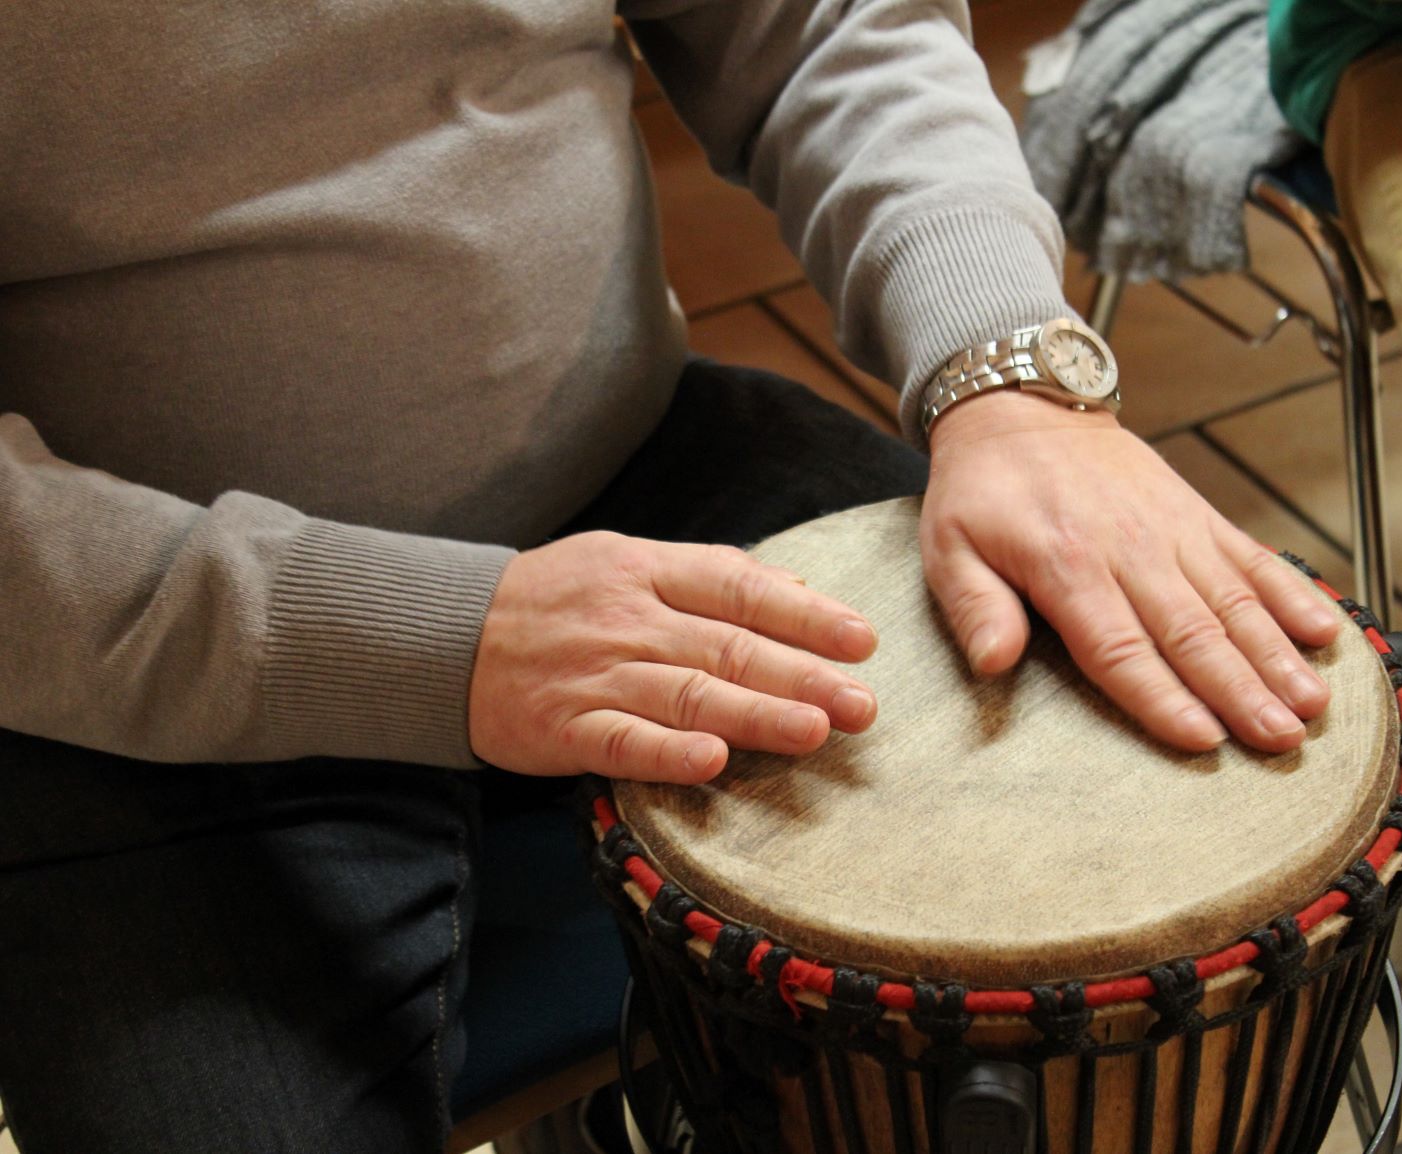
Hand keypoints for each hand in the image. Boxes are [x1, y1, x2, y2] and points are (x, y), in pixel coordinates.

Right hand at [469, 533, 879, 780]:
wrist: (442, 635)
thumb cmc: (555, 599)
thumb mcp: (628, 562)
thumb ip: (710, 575)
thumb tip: (798, 587)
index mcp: (648, 571)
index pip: (740, 589)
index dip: (806, 615)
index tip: (862, 641)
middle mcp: (628, 620)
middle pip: (727, 646)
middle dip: (802, 675)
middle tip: (862, 704)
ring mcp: (595, 675)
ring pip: (687, 694)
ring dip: (755, 714)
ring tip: (815, 732)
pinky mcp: (564, 728)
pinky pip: (621, 743)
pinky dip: (667, 755)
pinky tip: (712, 764)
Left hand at [921, 391, 1339, 752]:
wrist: (1023, 406)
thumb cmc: (983, 489)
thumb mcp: (949, 546)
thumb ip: (975, 606)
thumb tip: (993, 662)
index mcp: (1067, 567)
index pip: (1121, 648)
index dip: (1163, 697)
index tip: (1203, 740)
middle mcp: (1130, 550)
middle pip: (1193, 633)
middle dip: (1241, 692)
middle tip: (1280, 741)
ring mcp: (1172, 530)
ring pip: (1234, 601)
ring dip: (1277, 655)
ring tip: (1312, 704)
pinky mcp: (1197, 515)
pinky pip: (1252, 557)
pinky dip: (1291, 594)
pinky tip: (1324, 632)